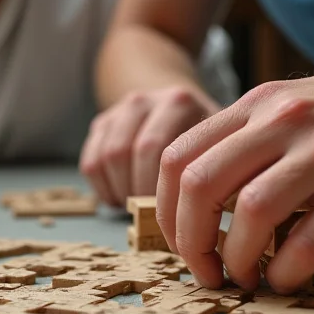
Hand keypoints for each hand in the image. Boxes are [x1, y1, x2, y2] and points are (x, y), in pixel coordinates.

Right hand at [80, 87, 217, 206]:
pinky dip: (103, 188)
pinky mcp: (101, 123)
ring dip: (119, 191)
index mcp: (179, 103)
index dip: (164, 190)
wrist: (175, 104)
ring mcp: (118, 111)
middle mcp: (145, 100)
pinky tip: (122, 197)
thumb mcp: (222, 142)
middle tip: (153, 212)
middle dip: (137, 192)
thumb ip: (219, 167)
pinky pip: (91, 163)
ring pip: (106, 158)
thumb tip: (207, 213)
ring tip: (138, 205)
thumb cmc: (204, 136)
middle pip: (128, 153)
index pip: (162, 152)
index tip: (176, 213)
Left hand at [157, 59, 313, 293]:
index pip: (177, 157)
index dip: (164, 210)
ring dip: (237, 260)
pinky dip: (287, 270)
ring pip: (252, 213)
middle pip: (200, 185)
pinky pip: (310, 240)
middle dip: (190, 241)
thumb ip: (242, 147)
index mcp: (256, 106)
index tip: (180, 242)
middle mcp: (284, 122)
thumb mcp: (289, 110)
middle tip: (203, 270)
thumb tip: (195, 211)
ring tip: (245, 278)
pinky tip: (286, 277)